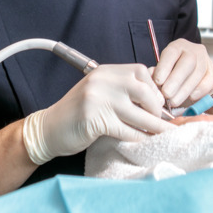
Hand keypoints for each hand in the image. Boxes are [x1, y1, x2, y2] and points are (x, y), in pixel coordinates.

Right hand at [22, 64, 169, 163]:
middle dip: (157, 108)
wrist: (47, 129)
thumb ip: (122, 88)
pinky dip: (139, 137)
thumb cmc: (77, 113)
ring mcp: (98, 100)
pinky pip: (127, 130)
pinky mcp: (95, 120)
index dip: (154, 88)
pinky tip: (145, 141)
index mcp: (106, 71)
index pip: (141, 72)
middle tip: (160, 120)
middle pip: (144, 91)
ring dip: (154, 126)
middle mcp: (103, 81)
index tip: (159, 103)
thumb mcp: (99, 91)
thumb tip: (157, 94)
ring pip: (138, 114)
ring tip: (164, 133)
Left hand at [152, 39, 212, 108]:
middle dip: (176, 80)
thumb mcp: (162, 69)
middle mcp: (194, 51)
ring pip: (198, 73)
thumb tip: (152, 81)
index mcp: (178, 46)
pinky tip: (189, 98)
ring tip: (174, 102)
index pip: (172, 53)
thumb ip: (156, 74)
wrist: (189, 73)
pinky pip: (208, 83)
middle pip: (188, 62)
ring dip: (185, 90)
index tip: (157, 82)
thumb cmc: (171, 72)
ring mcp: (206, 61)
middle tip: (166, 94)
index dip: (164, 67)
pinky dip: (199, 92)